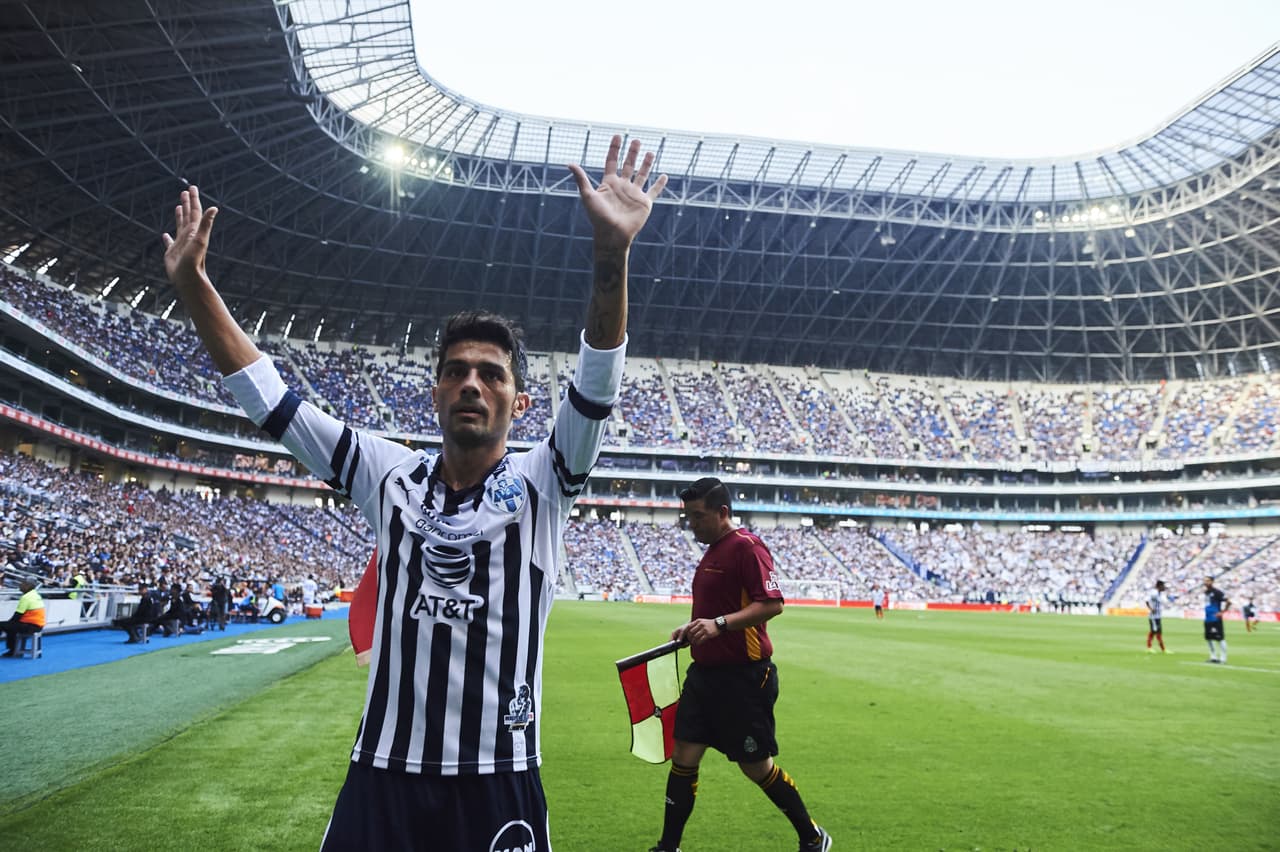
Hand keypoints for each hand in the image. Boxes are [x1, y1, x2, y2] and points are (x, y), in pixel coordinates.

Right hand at [161, 186, 218, 288]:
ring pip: (180, 226)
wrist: (189, 280)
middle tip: (185, 191)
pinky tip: (165, 234)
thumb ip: (206, 224)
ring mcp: (180, 244)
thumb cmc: (194, 261)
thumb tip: (215, 208)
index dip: (194, 199)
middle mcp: (189, 236)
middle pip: (188, 216)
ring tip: (178, 207)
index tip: (191, 187)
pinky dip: (167, 238)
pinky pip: (169, 242)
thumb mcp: (200, 240)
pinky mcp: (172, 253)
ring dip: (179, 216)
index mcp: (195, 231)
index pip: (195, 212)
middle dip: (187, 204)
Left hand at [568, 135, 667, 251]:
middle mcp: (622, 186)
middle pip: (628, 165)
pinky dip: (660, 184)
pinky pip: (654, 191)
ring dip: (646, 164)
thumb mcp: (588, 196)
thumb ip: (581, 179)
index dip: (615, 149)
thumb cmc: (598, 218)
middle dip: (632, 153)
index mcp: (609, 183)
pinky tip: (664, 176)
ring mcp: (634, 194)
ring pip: (642, 175)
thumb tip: (570, 163)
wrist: (612, 235)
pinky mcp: (644, 203)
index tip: (618, 136)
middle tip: (636, 140)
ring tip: (651, 152)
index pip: (612, 161)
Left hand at [683, 617, 723, 645]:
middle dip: (689, 638)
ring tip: (694, 643)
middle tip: (690, 641)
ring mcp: (704, 629)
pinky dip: (698, 643)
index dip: (684, 633)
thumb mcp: (702, 621)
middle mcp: (700, 624)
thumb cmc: (709, 624)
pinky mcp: (708, 634)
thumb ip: (695, 624)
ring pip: (695, 637)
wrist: (719, 624)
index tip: (684, 637)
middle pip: (691, 632)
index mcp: (698, 621)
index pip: (688, 627)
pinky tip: (698, 644)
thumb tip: (688, 631)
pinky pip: (700, 640)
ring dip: (693, 641)